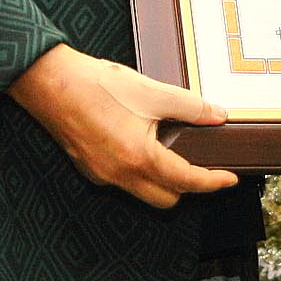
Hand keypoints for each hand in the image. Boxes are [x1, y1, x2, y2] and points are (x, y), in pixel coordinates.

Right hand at [9, 43, 237, 208]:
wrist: (50, 82)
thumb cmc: (98, 85)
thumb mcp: (152, 92)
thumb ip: (189, 107)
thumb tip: (217, 115)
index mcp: (139, 159)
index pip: (186, 182)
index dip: (213, 182)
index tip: (230, 177)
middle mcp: (119, 176)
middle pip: (165, 198)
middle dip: (188, 186)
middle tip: (202, 162)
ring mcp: (101, 175)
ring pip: (142, 191)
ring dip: (162, 178)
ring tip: (172, 147)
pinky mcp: (89, 167)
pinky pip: (122, 180)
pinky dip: (139, 170)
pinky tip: (142, 142)